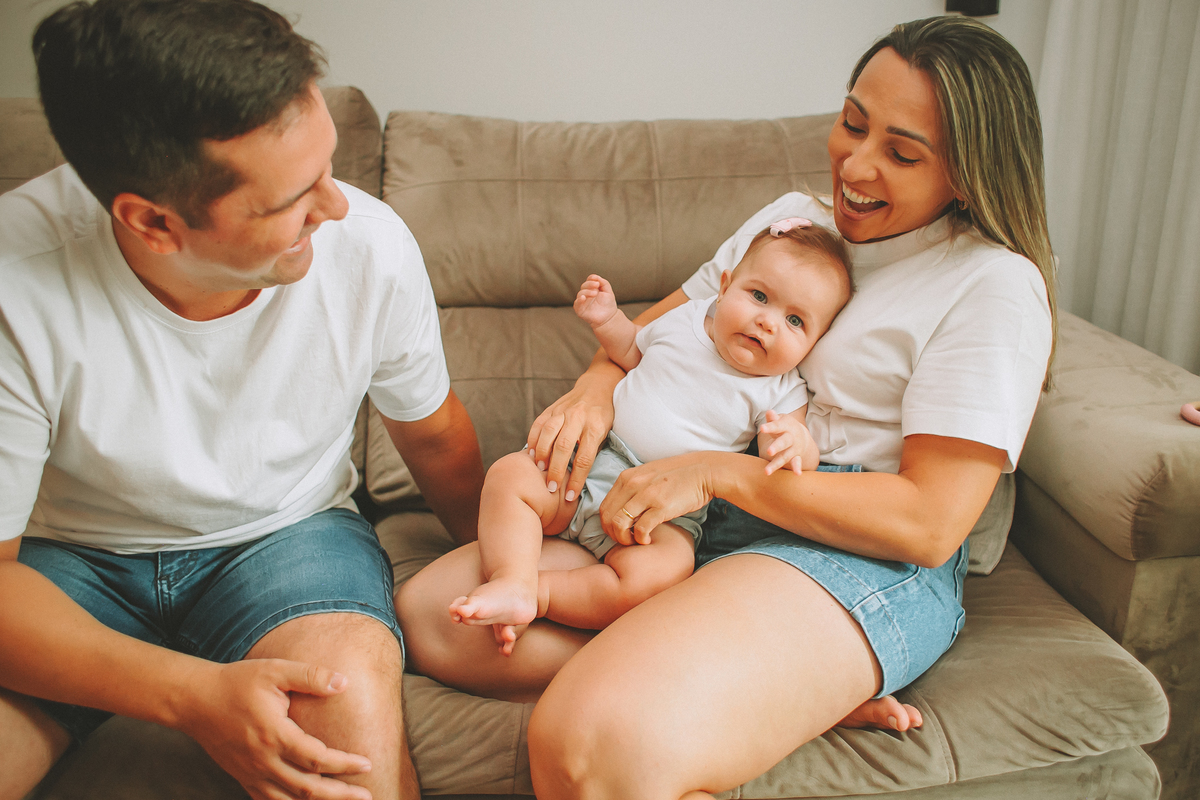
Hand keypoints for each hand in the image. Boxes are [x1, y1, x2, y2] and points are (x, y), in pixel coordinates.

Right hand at [179, 659, 372, 799]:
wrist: (196, 700)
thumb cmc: (237, 682)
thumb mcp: (275, 670)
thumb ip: (311, 676)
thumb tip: (344, 683)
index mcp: (275, 734)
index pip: (318, 758)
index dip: (345, 764)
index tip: (367, 764)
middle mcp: (263, 760)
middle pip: (308, 788)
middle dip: (341, 793)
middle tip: (367, 794)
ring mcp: (251, 773)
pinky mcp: (243, 777)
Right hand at [527, 362, 620, 501]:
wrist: (597, 386)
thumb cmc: (604, 416)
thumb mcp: (607, 432)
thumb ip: (592, 451)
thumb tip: (579, 478)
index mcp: (595, 427)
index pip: (585, 458)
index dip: (576, 479)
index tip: (570, 496)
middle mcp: (579, 417)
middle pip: (564, 447)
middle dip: (555, 470)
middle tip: (550, 487)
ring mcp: (563, 411)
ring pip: (548, 433)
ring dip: (542, 454)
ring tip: (539, 470)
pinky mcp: (552, 408)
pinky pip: (539, 424)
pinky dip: (533, 440)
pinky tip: (532, 454)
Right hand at [573, 274, 619, 327]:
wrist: (609, 317)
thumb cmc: (608, 304)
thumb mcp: (608, 291)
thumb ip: (604, 283)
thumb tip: (596, 277)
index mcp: (592, 288)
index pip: (589, 280)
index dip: (591, 279)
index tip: (596, 279)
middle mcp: (586, 294)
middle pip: (584, 286)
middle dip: (590, 284)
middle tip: (597, 286)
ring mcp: (582, 302)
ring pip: (580, 293)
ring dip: (587, 292)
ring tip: (595, 293)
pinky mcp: (580, 309)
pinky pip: (576, 304)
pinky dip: (579, 300)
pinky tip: (583, 298)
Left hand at [599, 452, 717, 545]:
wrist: (703, 472)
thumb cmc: (677, 476)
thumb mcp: (647, 476)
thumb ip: (632, 488)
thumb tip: (621, 508)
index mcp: (627, 477)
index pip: (604, 507)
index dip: (607, 525)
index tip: (619, 532)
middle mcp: (632, 484)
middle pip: (607, 517)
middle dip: (613, 534)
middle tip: (625, 540)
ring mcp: (646, 495)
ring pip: (619, 524)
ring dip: (623, 539)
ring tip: (634, 541)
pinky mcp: (661, 506)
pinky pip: (640, 529)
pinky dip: (640, 539)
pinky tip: (648, 540)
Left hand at [759, 410, 816, 474]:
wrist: (801, 435)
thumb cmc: (784, 426)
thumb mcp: (780, 420)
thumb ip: (773, 418)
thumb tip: (769, 412)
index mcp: (786, 426)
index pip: (777, 426)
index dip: (770, 427)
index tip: (762, 428)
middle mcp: (791, 438)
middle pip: (784, 442)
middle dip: (777, 447)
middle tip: (769, 451)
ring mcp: (794, 448)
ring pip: (785, 456)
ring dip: (776, 464)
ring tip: (767, 472)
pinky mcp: (796, 457)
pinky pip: (796, 463)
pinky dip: (797, 468)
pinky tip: (797, 474)